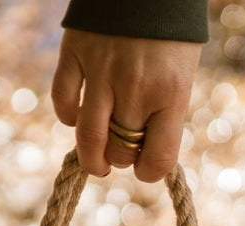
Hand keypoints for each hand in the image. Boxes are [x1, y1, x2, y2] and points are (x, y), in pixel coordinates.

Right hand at [51, 28, 200, 181]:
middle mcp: (135, 87)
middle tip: (122, 152)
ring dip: (92, 157)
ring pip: (88, 137)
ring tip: (97, 161)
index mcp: (171, 94)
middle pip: (121, 152)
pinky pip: (63, 102)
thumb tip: (140, 153)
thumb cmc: (170, 34)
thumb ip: (163, 114)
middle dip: (122, 159)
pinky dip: (69, 117)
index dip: (149, 172)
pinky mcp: (74, 53)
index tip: (145, 167)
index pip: (158, 160)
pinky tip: (78, 117)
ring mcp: (101, 70)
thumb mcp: (181, 75)